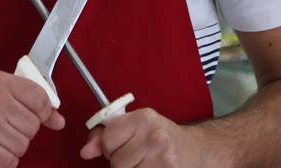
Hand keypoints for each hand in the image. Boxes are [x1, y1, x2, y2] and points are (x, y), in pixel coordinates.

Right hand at [0, 70, 64, 166]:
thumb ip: (30, 101)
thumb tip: (59, 121)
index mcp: (1, 83)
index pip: (40, 98)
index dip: (43, 112)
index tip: (36, 117)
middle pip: (32, 126)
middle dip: (24, 132)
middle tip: (8, 128)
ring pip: (22, 145)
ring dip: (14, 148)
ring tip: (0, 140)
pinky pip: (9, 160)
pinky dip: (6, 160)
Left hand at [79, 108, 220, 167]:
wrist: (195, 150)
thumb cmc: (161, 137)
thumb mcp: (135, 127)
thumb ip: (105, 135)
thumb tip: (85, 152)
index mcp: (143, 118)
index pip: (107, 139)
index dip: (109, 146)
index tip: (120, 145)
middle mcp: (154, 136)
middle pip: (116, 161)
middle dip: (121, 161)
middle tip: (137, 155)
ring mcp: (163, 158)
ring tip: (144, 162)